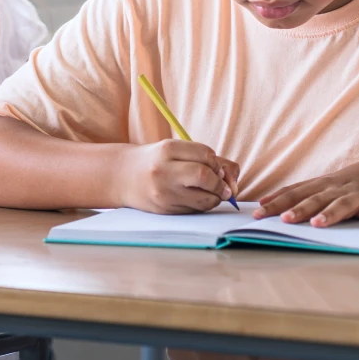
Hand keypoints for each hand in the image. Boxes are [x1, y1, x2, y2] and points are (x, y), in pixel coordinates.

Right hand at [118, 140, 239, 213]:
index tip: (216, 168)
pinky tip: (196, 199)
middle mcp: (164, 170)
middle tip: (222, 187)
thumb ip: (209, 160)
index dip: (218, 164)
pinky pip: (196, 210)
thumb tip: (234, 184)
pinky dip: (203, 205)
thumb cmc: (158, 161)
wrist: (124, 177)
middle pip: (204, 176)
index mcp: (168, 149)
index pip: (206, 155)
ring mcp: (164, 192)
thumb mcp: (177, 151)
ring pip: (204, 199)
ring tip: (211, 193)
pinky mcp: (166, 210)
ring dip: (215, 198)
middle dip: (220, 184)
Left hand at [255, 158, 358, 228]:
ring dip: (332, 214)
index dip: (278, 203)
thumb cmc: (356, 182)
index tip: (258, 214)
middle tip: (284, 220)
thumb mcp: (329, 185)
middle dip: (300, 209)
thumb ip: (303, 194)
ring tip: (319, 224)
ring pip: (345, 204)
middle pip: (317, 199)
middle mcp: (341, 188)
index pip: (297, 193)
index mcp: (325, 186)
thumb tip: (270, 203)